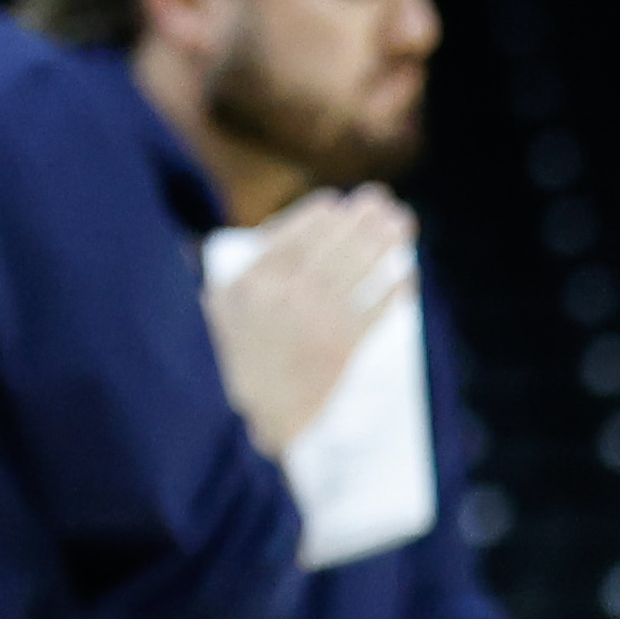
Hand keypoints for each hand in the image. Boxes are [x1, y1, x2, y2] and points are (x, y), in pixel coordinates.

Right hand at [205, 187, 414, 456]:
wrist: (251, 418)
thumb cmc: (226, 363)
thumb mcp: (212, 311)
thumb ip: (225, 273)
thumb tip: (235, 239)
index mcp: (252, 281)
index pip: (296, 233)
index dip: (322, 214)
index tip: (338, 203)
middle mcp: (288, 294)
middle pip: (336, 243)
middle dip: (363, 218)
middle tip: (381, 200)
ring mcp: (319, 320)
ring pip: (362, 267)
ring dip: (386, 241)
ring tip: (401, 221)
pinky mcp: (345, 347)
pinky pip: (379, 308)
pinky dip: (396, 288)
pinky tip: (407, 273)